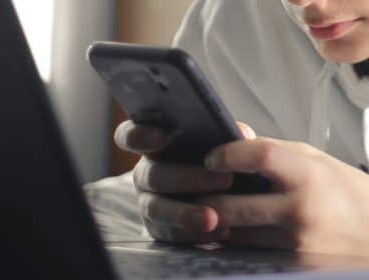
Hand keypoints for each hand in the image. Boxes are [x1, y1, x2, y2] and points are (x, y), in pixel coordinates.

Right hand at [114, 119, 252, 242]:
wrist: (228, 197)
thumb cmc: (219, 161)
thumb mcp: (224, 144)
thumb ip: (227, 135)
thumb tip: (239, 133)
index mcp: (154, 146)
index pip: (130, 136)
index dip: (140, 135)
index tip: (162, 137)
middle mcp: (146, 174)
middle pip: (153, 175)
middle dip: (187, 178)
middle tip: (224, 180)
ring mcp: (148, 203)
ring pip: (157, 208)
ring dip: (185, 214)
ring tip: (213, 218)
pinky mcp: (158, 230)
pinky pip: (169, 234)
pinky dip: (194, 235)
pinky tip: (218, 231)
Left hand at [195, 137, 368, 259]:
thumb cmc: (346, 190)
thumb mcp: (315, 160)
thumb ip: (272, 148)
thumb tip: (233, 131)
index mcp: (308, 174)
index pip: (258, 156)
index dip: (228, 154)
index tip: (212, 157)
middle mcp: (301, 210)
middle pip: (232, 205)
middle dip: (205, 198)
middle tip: (192, 190)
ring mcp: (295, 244)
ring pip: (234, 235)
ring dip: (216, 223)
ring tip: (207, 209)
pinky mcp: (294, 266)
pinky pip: (249, 254)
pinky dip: (235, 242)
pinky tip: (230, 231)